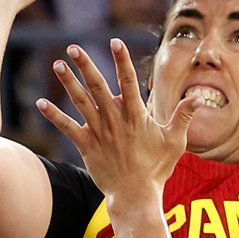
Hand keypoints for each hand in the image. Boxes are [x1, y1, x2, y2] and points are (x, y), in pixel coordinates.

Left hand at [36, 39, 202, 202]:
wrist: (136, 196)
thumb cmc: (157, 169)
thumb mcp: (175, 142)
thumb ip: (183, 117)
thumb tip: (198, 98)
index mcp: (136, 116)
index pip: (128, 82)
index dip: (121, 60)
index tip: (115, 41)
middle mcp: (115, 120)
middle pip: (98, 86)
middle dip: (85, 65)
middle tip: (73, 47)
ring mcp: (99, 132)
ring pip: (81, 102)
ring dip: (68, 83)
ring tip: (57, 65)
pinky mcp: (86, 146)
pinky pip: (67, 128)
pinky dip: (54, 116)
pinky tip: (40, 103)